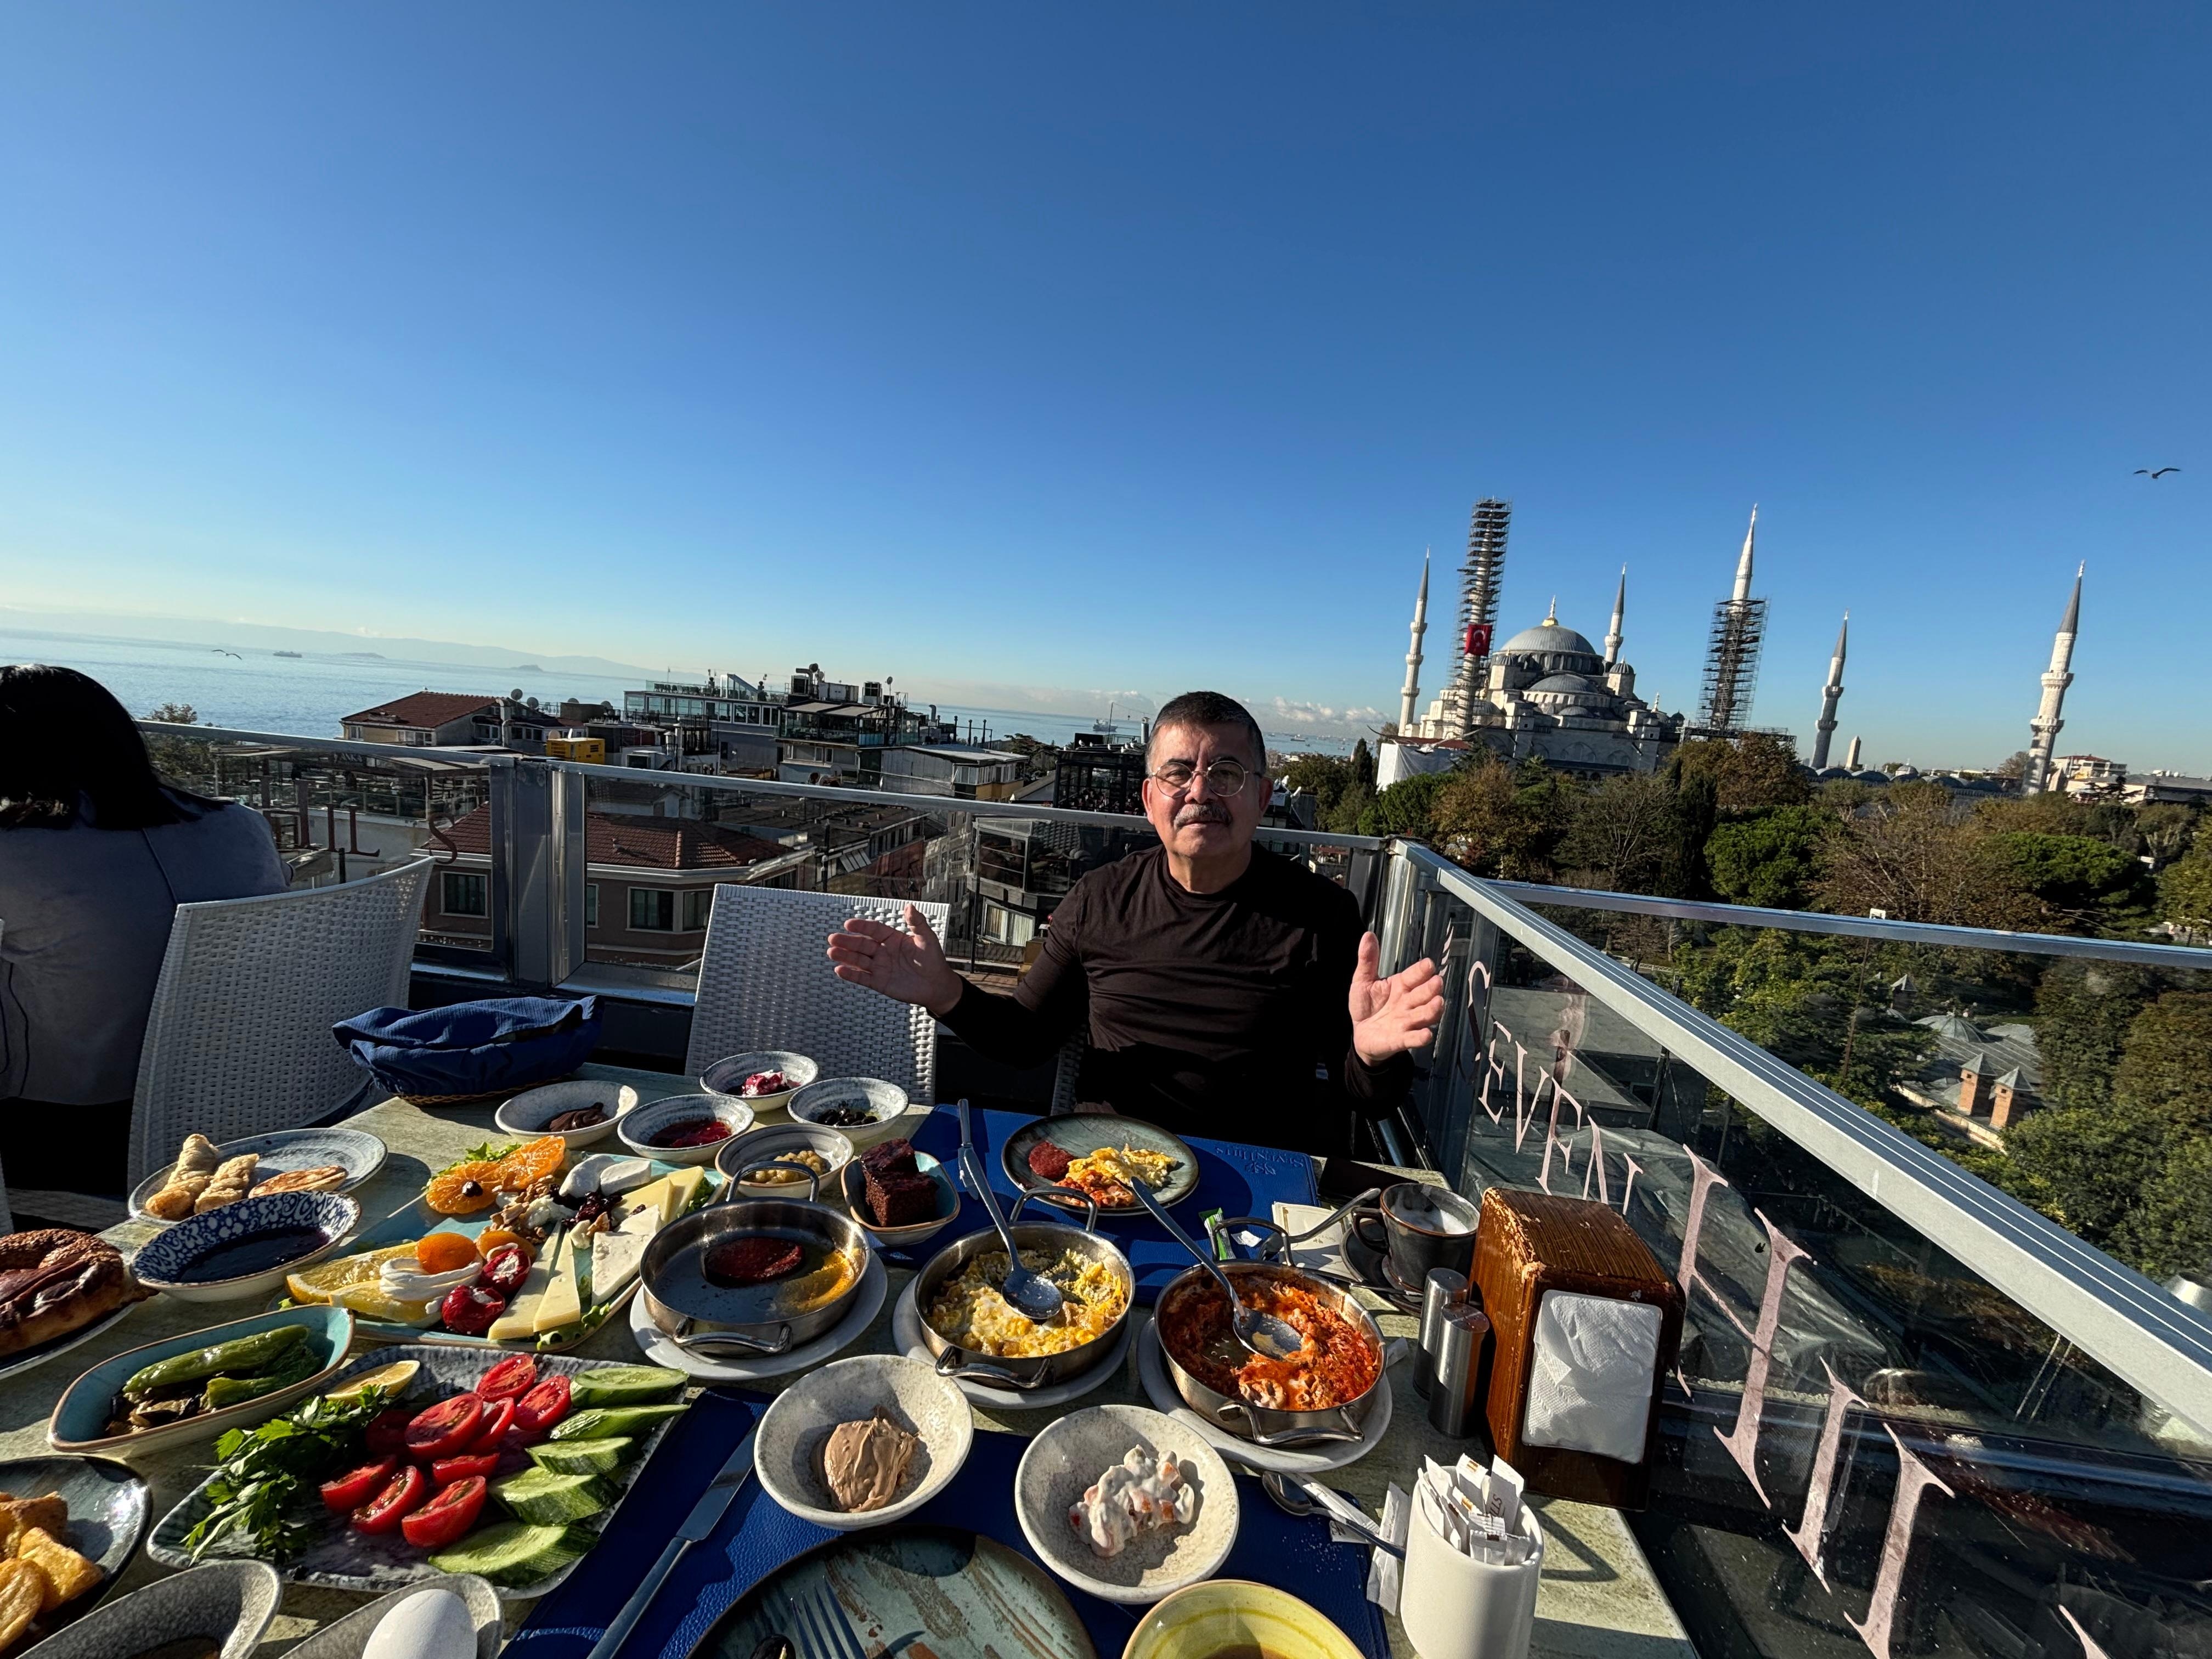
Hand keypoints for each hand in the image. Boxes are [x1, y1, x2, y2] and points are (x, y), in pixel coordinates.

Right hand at [826, 904, 965, 1016]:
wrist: (937, 986)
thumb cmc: (933, 960)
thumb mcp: (927, 939)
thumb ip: (917, 923)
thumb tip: (909, 906)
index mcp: (893, 938)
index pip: (874, 930)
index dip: (862, 927)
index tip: (849, 924)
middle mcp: (883, 951)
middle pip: (862, 945)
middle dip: (847, 941)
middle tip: (833, 938)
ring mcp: (880, 967)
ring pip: (859, 960)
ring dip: (845, 956)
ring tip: (831, 952)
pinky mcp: (879, 983)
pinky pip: (862, 978)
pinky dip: (851, 974)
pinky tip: (839, 970)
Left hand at [1349, 932, 1443, 1065]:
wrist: (1361, 1033)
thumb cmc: (1366, 1006)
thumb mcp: (1362, 981)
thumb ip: (1367, 960)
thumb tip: (1367, 935)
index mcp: (1401, 985)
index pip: (1414, 975)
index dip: (1422, 971)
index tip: (1429, 965)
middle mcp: (1408, 1003)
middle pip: (1424, 994)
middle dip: (1431, 989)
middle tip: (1437, 982)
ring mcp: (1406, 1022)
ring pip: (1424, 1015)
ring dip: (1431, 1010)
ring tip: (1438, 1003)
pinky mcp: (1400, 1040)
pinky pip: (1412, 1038)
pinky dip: (1419, 1037)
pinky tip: (1426, 1035)